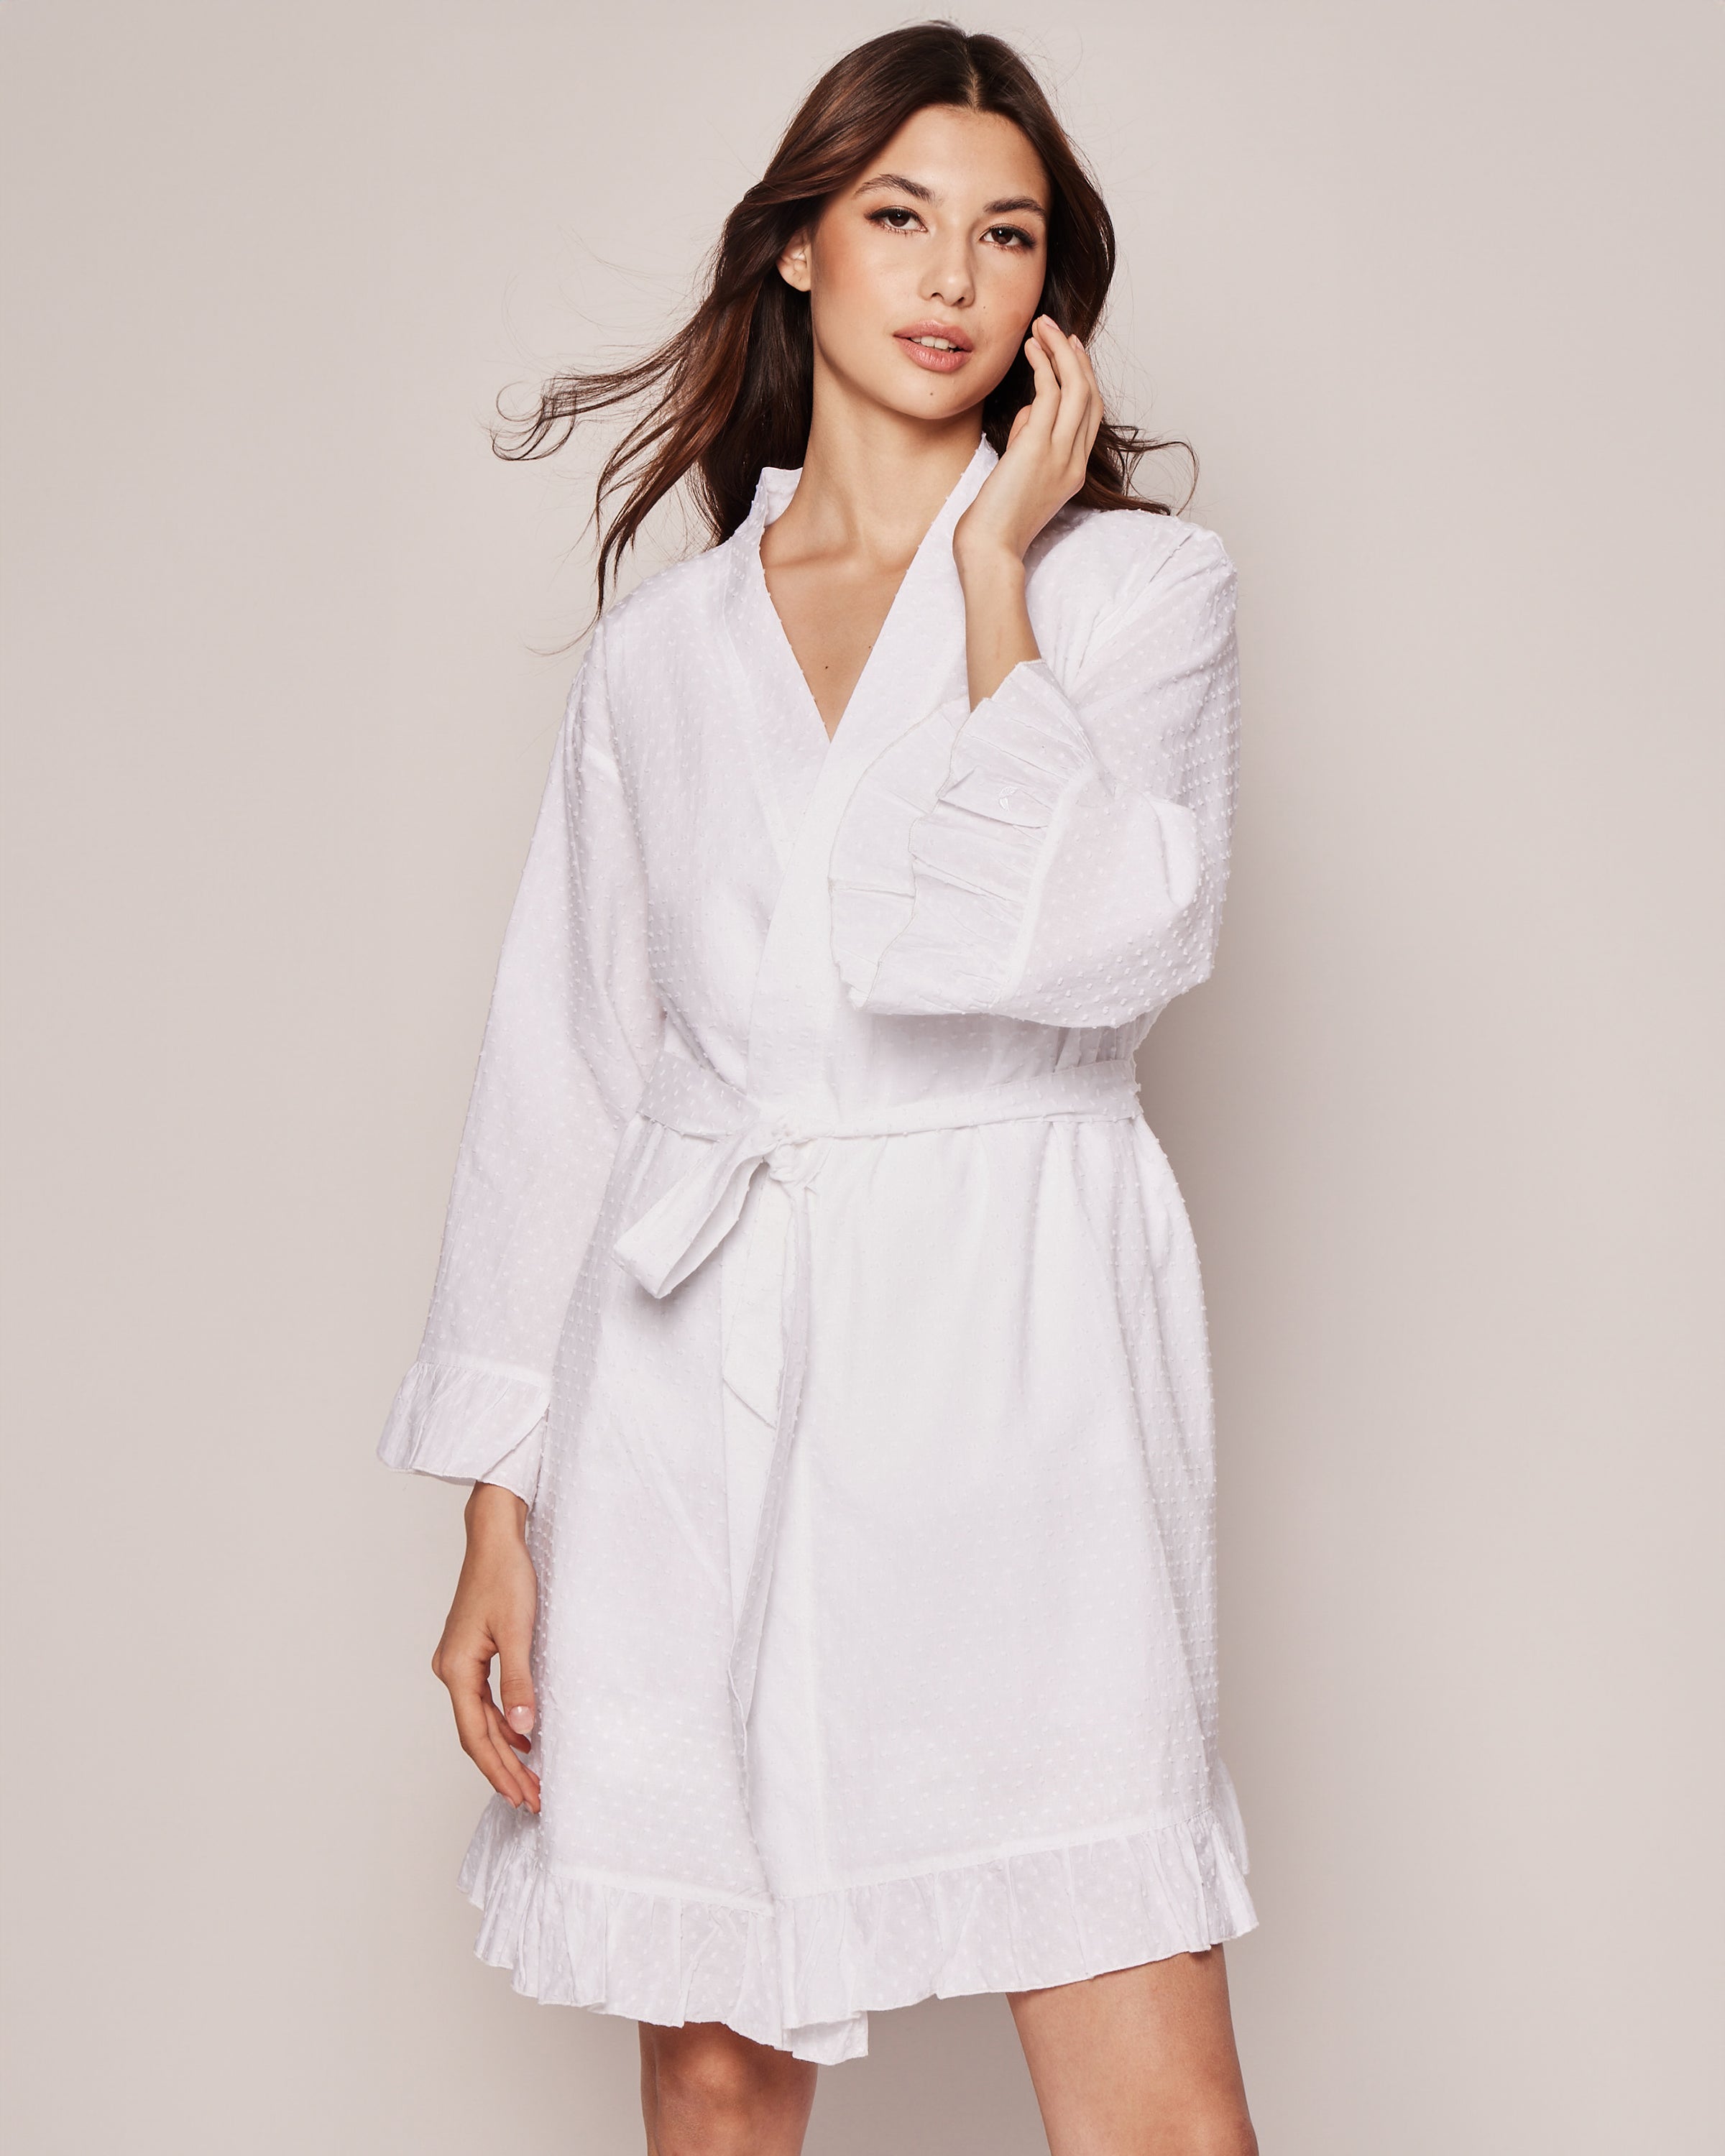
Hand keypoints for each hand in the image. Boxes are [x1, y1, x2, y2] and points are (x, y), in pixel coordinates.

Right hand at [430, 1481, 540, 1812]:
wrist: (495, 1536)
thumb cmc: (505, 1576)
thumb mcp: (519, 1631)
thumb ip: (519, 1682)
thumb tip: (524, 1730)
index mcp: (457, 1669)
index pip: (476, 1736)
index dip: (498, 1770)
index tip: (520, 1797)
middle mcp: (450, 1670)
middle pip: (475, 1734)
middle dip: (503, 1769)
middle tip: (530, 1800)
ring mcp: (458, 1662)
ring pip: (479, 1720)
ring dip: (504, 1749)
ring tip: (529, 1778)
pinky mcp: (470, 1652)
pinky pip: (483, 1701)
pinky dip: (502, 1722)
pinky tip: (523, 1735)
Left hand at [953, 315, 1103, 571]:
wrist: (989, 553)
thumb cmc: (995, 524)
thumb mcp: (1018, 477)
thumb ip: (1029, 441)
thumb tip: (1032, 409)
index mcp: (1073, 472)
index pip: (1090, 416)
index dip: (1084, 379)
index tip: (1070, 353)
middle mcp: (1074, 462)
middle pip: (1090, 397)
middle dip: (1076, 358)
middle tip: (1058, 330)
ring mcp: (1060, 456)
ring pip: (1076, 389)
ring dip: (1060, 352)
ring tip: (1042, 327)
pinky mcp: (1038, 449)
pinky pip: (1050, 395)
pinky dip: (1043, 366)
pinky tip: (1030, 349)